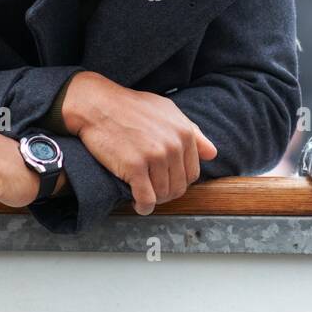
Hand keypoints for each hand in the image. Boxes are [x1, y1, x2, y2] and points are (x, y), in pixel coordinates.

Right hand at [62, 71, 216, 214]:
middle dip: (167, 193)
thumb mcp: (168, 111)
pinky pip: (146, 198)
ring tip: (144, 195)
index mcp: (184, 133)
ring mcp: (155, 156)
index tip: (167, 182)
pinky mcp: (134, 166)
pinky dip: (144, 206)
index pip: (192, 172)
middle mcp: (173, 146)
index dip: (180, 181)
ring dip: (154, 199)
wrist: (98, 105)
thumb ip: (193, 132)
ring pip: (163, 194)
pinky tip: (138, 205)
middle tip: (154, 191)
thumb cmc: (131, 107)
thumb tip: (212, 153)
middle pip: (179, 186)